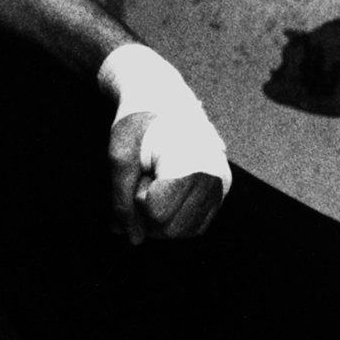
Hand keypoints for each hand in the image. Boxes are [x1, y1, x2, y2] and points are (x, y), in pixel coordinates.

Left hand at [110, 109, 224, 245]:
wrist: (163, 100)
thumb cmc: (140, 122)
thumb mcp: (120, 155)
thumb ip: (121, 200)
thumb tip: (133, 239)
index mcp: (192, 163)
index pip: (157, 213)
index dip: (138, 198)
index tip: (140, 172)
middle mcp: (214, 179)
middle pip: (172, 229)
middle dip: (148, 213)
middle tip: (145, 179)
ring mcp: (220, 188)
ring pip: (184, 232)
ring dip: (161, 217)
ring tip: (157, 183)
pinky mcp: (219, 194)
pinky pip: (195, 226)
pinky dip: (175, 217)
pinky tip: (166, 193)